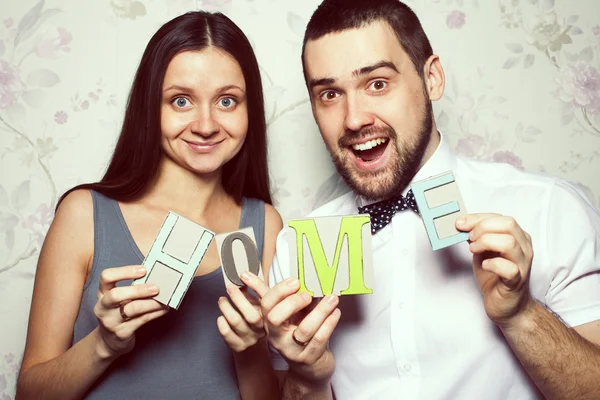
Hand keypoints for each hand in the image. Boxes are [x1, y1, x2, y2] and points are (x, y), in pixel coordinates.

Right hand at [93, 265, 168, 356]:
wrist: (110, 340)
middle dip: (138, 290)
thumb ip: (132, 286)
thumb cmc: (118, 312)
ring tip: (163, 300)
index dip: (124, 271)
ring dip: (151, 303)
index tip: (143, 270)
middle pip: (116, 295)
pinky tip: (164, 308)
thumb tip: (156, 274)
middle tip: (156, 288)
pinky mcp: (122, 333)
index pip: (106, 277)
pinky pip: (142, 320)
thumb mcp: (119, 298)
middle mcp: (103, 307)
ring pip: (132, 309)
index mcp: (102, 293)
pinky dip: (156, 313)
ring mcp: (111, 321)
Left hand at [217, 280, 266, 352]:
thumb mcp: (260, 301)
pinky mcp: (238, 346)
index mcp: (270, 315)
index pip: (267, 301)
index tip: (243, 276)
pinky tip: (221, 317)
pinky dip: (221, 323)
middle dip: (238, 299)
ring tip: (222, 300)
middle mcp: (262, 329)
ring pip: (236, 322)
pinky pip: (227, 333)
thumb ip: (255, 289)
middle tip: (230, 288)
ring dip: (226, 308)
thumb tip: (244, 275)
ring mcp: (250, 338)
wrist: (253, 343)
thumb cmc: (256, 316)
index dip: (256, 286)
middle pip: (251, 316)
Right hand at [260, 276, 340, 384]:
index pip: (266, 305)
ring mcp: (293, 350)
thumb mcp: (288, 315)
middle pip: (275, 318)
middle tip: (308, 294)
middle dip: (292, 302)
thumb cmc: (299, 334)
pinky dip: (329, 323)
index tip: (295, 281)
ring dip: (320, 311)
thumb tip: (261, 273)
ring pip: (304, 329)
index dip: (279, 291)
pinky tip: (336, 312)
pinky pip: (320, 339)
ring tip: (332, 298)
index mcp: (271, 323)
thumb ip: (281, 296)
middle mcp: (277, 337)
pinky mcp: (309, 358)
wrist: (309, 369)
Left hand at [456, 213, 534, 327]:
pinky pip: (509, 269)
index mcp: (517, 237)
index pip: (500, 218)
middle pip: (508, 225)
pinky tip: (484, 265)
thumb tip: (461, 224)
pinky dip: (493, 264)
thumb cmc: (494, 275)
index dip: (477, 218)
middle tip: (470, 239)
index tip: (460, 223)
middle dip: (483, 228)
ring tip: (474, 250)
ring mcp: (522, 265)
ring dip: (486, 243)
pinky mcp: (516, 282)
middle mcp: (523, 248)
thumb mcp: (484, 250)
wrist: (505, 304)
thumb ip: (478, 237)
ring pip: (509, 243)